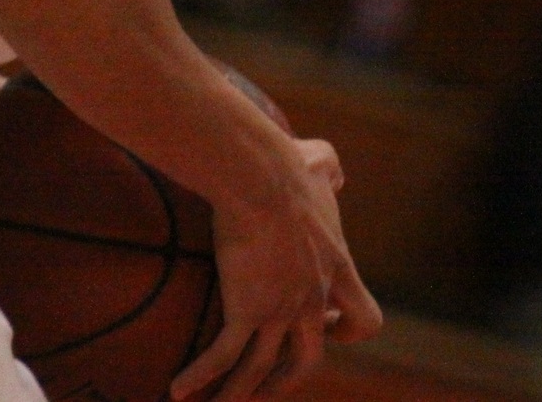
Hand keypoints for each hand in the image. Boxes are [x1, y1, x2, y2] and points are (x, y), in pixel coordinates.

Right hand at [171, 139, 381, 401]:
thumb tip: (334, 173)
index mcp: (336, 267)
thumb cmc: (284, 164)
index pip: (363, 320)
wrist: (259, 175)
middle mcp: (312, 298)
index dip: (345, 329)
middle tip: (266, 382)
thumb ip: (331, 169)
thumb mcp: (319, 162)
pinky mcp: (246, 310)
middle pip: (310, 359)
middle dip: (288, 377)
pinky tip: (178, 391)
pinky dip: (201, 377)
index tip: (326, 327)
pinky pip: (224, 356)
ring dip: (240, 394)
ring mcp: (280, 309)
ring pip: (263, 370)